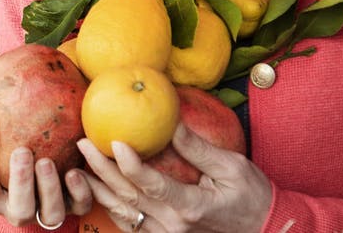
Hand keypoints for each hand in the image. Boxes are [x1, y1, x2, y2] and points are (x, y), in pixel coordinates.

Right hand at [0, 104, 93, 226]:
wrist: (36, 168)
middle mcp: (17, 210)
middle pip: (18, 206)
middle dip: (20, 180)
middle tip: (22, 150)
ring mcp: (46, 212)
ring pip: (50, 213)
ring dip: (48, 187)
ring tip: (46, 161)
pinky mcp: (74, 207)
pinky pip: (80, 205)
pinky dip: (79, 190)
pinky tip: (74, 171)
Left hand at [76, 123, 271, 231]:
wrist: (264, 229)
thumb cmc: (251, 195)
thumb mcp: (231, 167)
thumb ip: (197, 148)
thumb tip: (169, 120)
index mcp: (191, 208)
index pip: (152, 186)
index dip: (130, 165)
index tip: (114, 141)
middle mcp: (173, 227)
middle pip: (128, 198)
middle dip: (101, 170)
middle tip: (83, 143)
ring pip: (123, 214)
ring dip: (98, 190)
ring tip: (78, 166)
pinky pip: (130, 225)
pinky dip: (111, 207)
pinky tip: (97, 188)